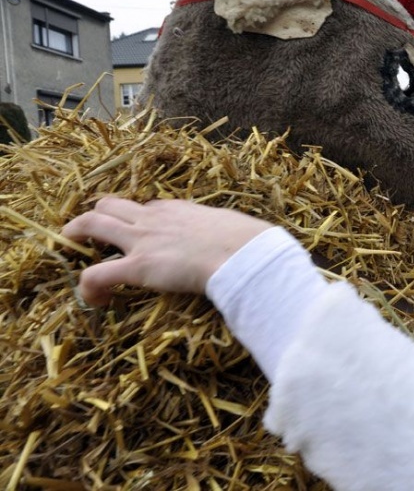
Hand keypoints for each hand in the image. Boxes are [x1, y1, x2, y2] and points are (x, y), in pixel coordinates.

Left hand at [62, 197, 271, 306]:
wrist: (245, 255)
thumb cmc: (250, 242)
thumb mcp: (235, 227)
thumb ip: (228, 232)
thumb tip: (247, 241)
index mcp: (178, 209)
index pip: (146, 207)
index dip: (137, 220)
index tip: (140, 235)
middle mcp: (154, 219)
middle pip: (109, 205)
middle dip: (95, 217)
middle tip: (89, 235)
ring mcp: (142, 240)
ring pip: (92, 224)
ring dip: (76, 234)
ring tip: (70, 248)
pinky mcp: (138, 267)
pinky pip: (96, 274)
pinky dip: (88, 287)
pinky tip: (95, 301)